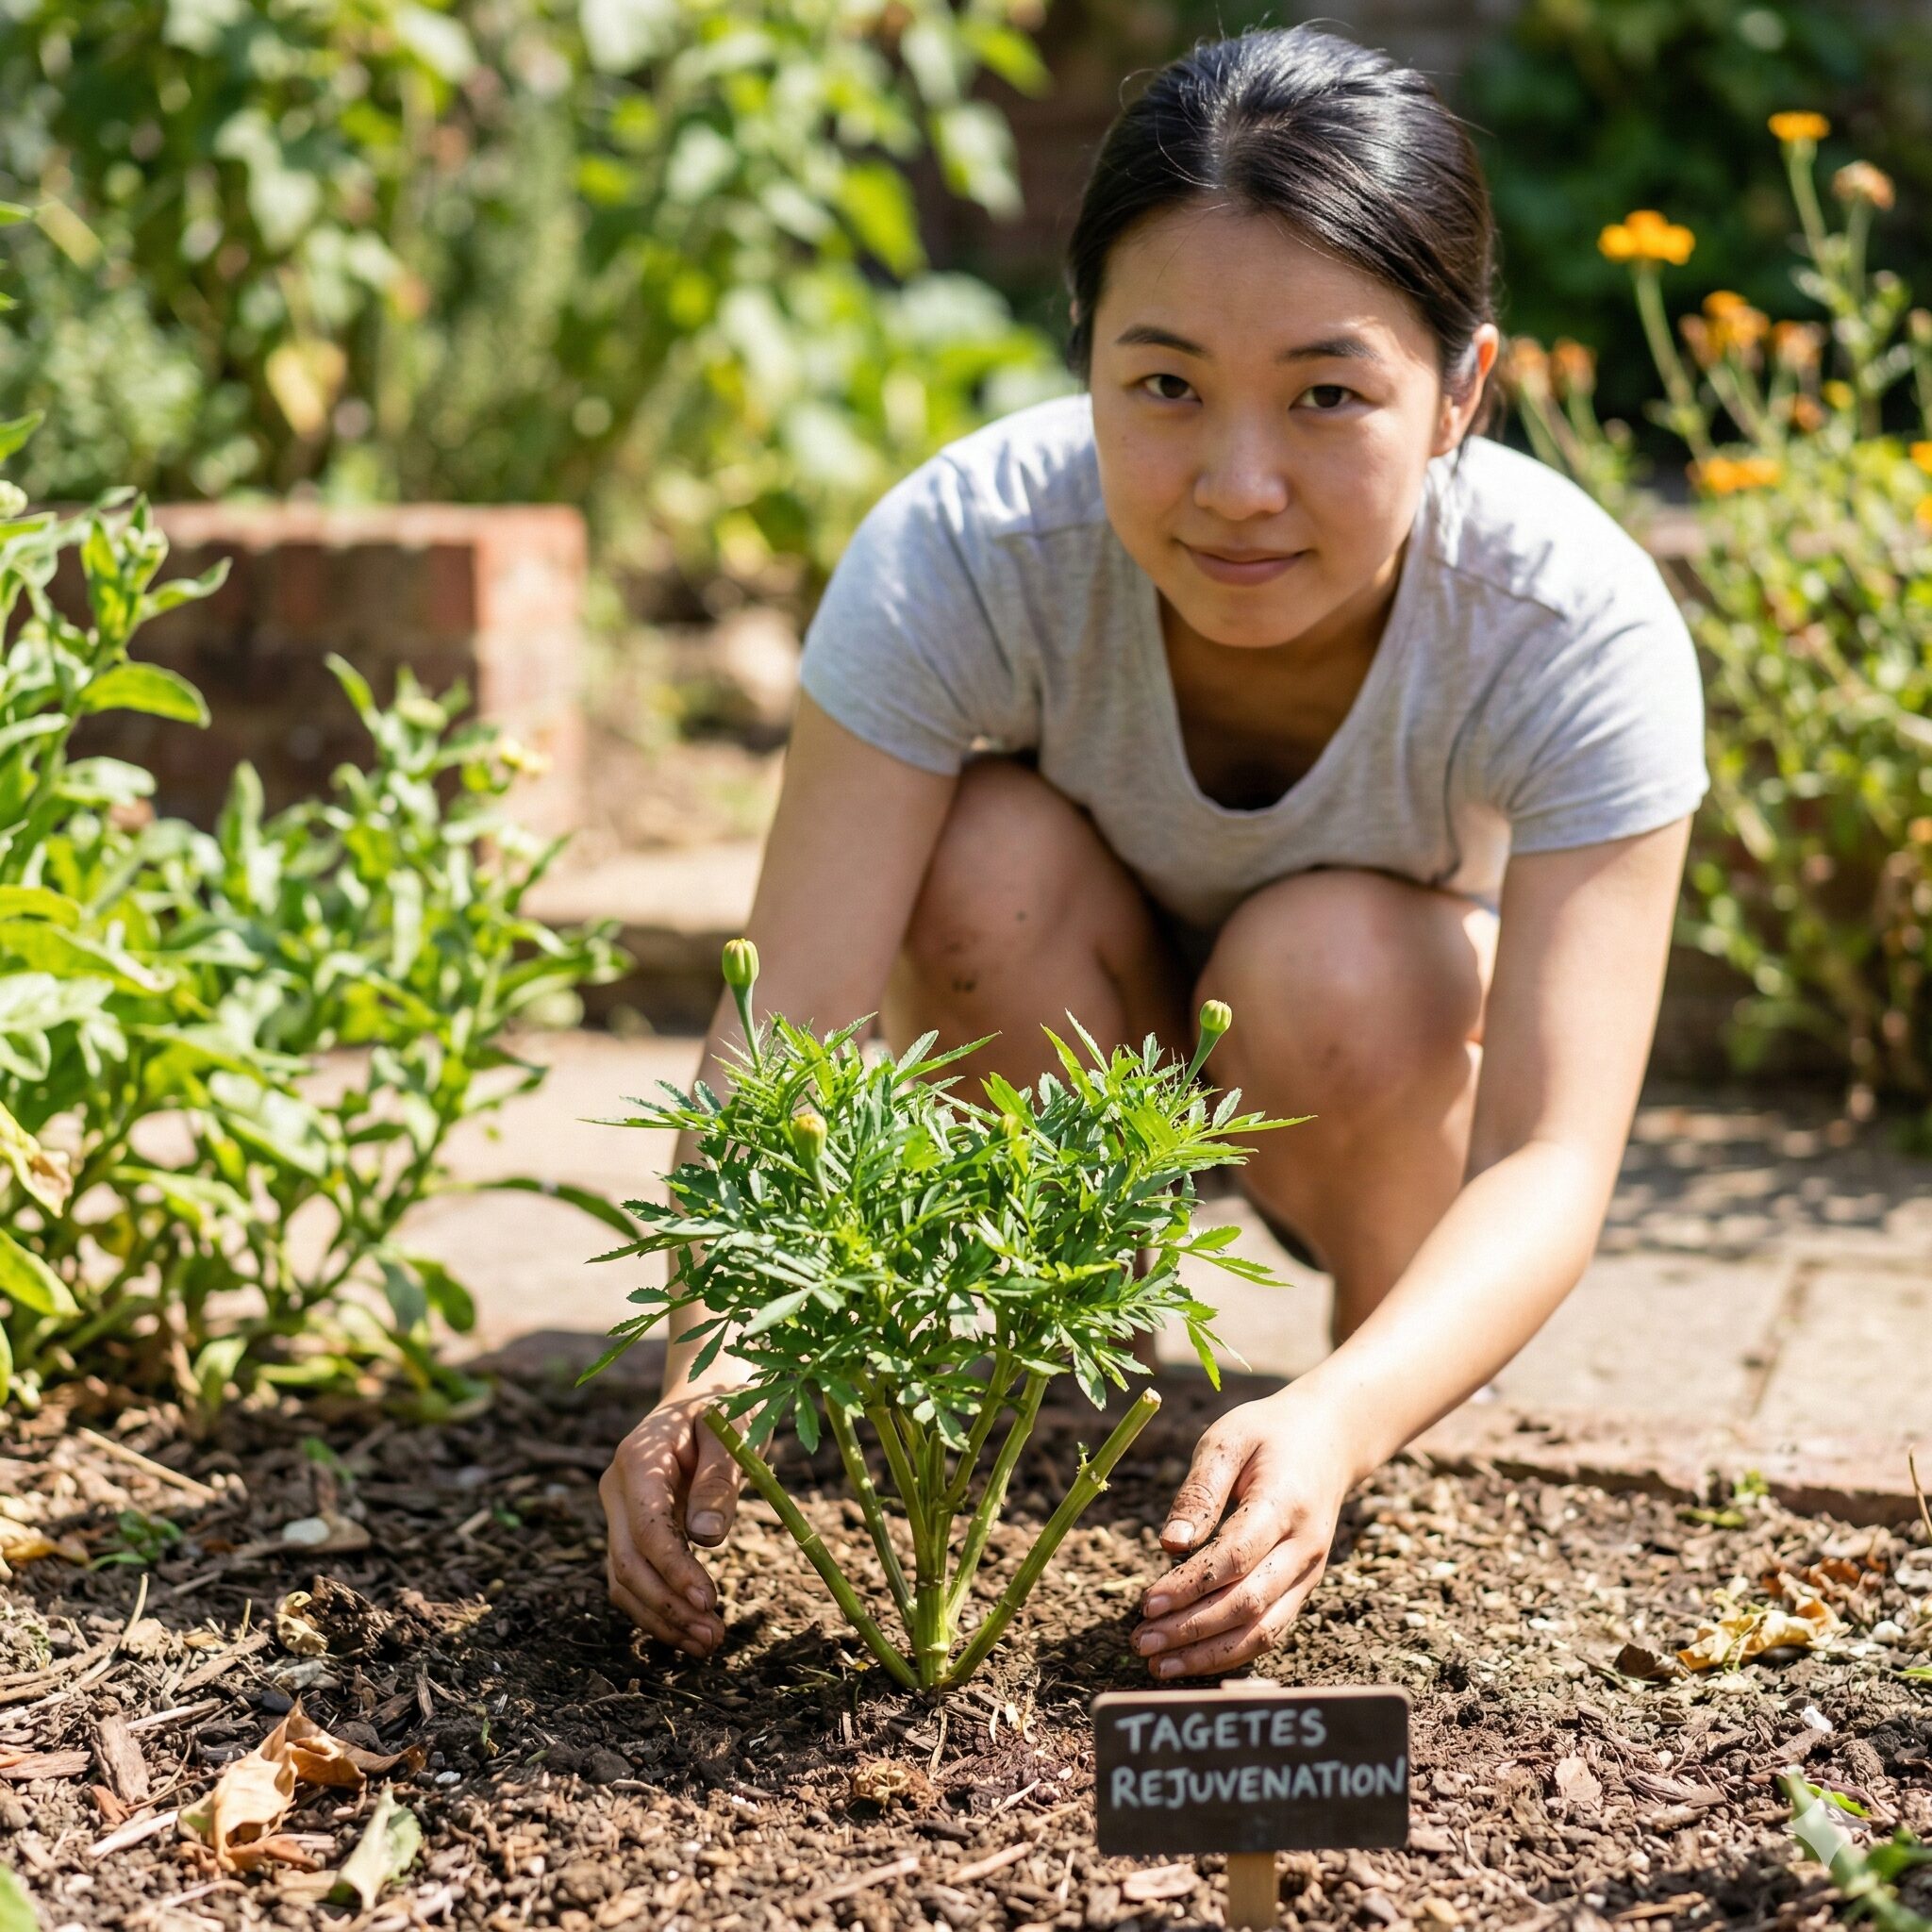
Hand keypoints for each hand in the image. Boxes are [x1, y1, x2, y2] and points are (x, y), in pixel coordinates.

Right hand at [599, 1388, 744, 1658]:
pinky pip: (633, 1575)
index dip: (674, 1571)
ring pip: (622, 1578)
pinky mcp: (631, 1528)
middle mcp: (618, 1486)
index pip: (646, 1529)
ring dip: (660, 1617)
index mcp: (639, 1457)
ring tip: (708, 1643)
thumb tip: (707, 1539)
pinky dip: (656, 1607)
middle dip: (666, 1606)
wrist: (705, 1391)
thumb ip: (719, 1481)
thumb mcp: (734, 1433)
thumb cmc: (726, 1406)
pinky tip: (690, 1629)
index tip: (708, 1603)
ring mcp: (619, 1509)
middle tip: (714, 1637)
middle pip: (626, 1561)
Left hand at [1132, 1387, 1354, 1678]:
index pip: (1234, 1557)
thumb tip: (1169, 1544)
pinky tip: (1193, 1659)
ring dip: (1209, 1653)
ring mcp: (1309, 1572)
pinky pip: (1271, 1630)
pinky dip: (1232, 1652)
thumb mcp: (1228, 1440)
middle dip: (1191, 1629)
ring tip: (1159, 1664)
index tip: (1145, 1603)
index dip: (1188, 1586)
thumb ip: (1199, 1490)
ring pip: (1262, 1629)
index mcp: (1284, 1503)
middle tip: (1141, 1642)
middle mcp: (1304, 1546)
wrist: (1330, 1439)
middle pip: (1247, 1603)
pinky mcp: (1304, 1587)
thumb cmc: (1268, 1434)